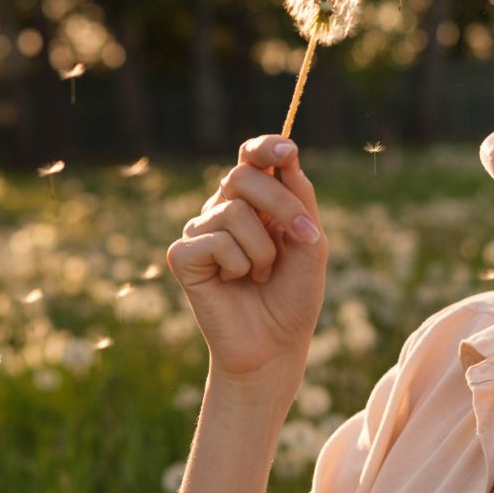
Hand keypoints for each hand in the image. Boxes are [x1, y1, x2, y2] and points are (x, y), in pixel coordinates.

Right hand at [166, 135, 328, 384]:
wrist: (275, 346)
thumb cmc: (293, 296)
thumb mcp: (311, 244)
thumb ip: (301, 201)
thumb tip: (289, 160)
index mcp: (254, 201)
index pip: (251, 158)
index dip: (266, 146)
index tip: (288, 151)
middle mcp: (222, 209)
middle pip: (242, 177)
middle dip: (281, 204)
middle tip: (301, 237)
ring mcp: (200, 231)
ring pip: (234, 211)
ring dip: (263, 249)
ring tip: (261, 274)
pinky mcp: (182, 256)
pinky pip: (216, 241)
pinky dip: (239, 265)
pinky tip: (236, 282)